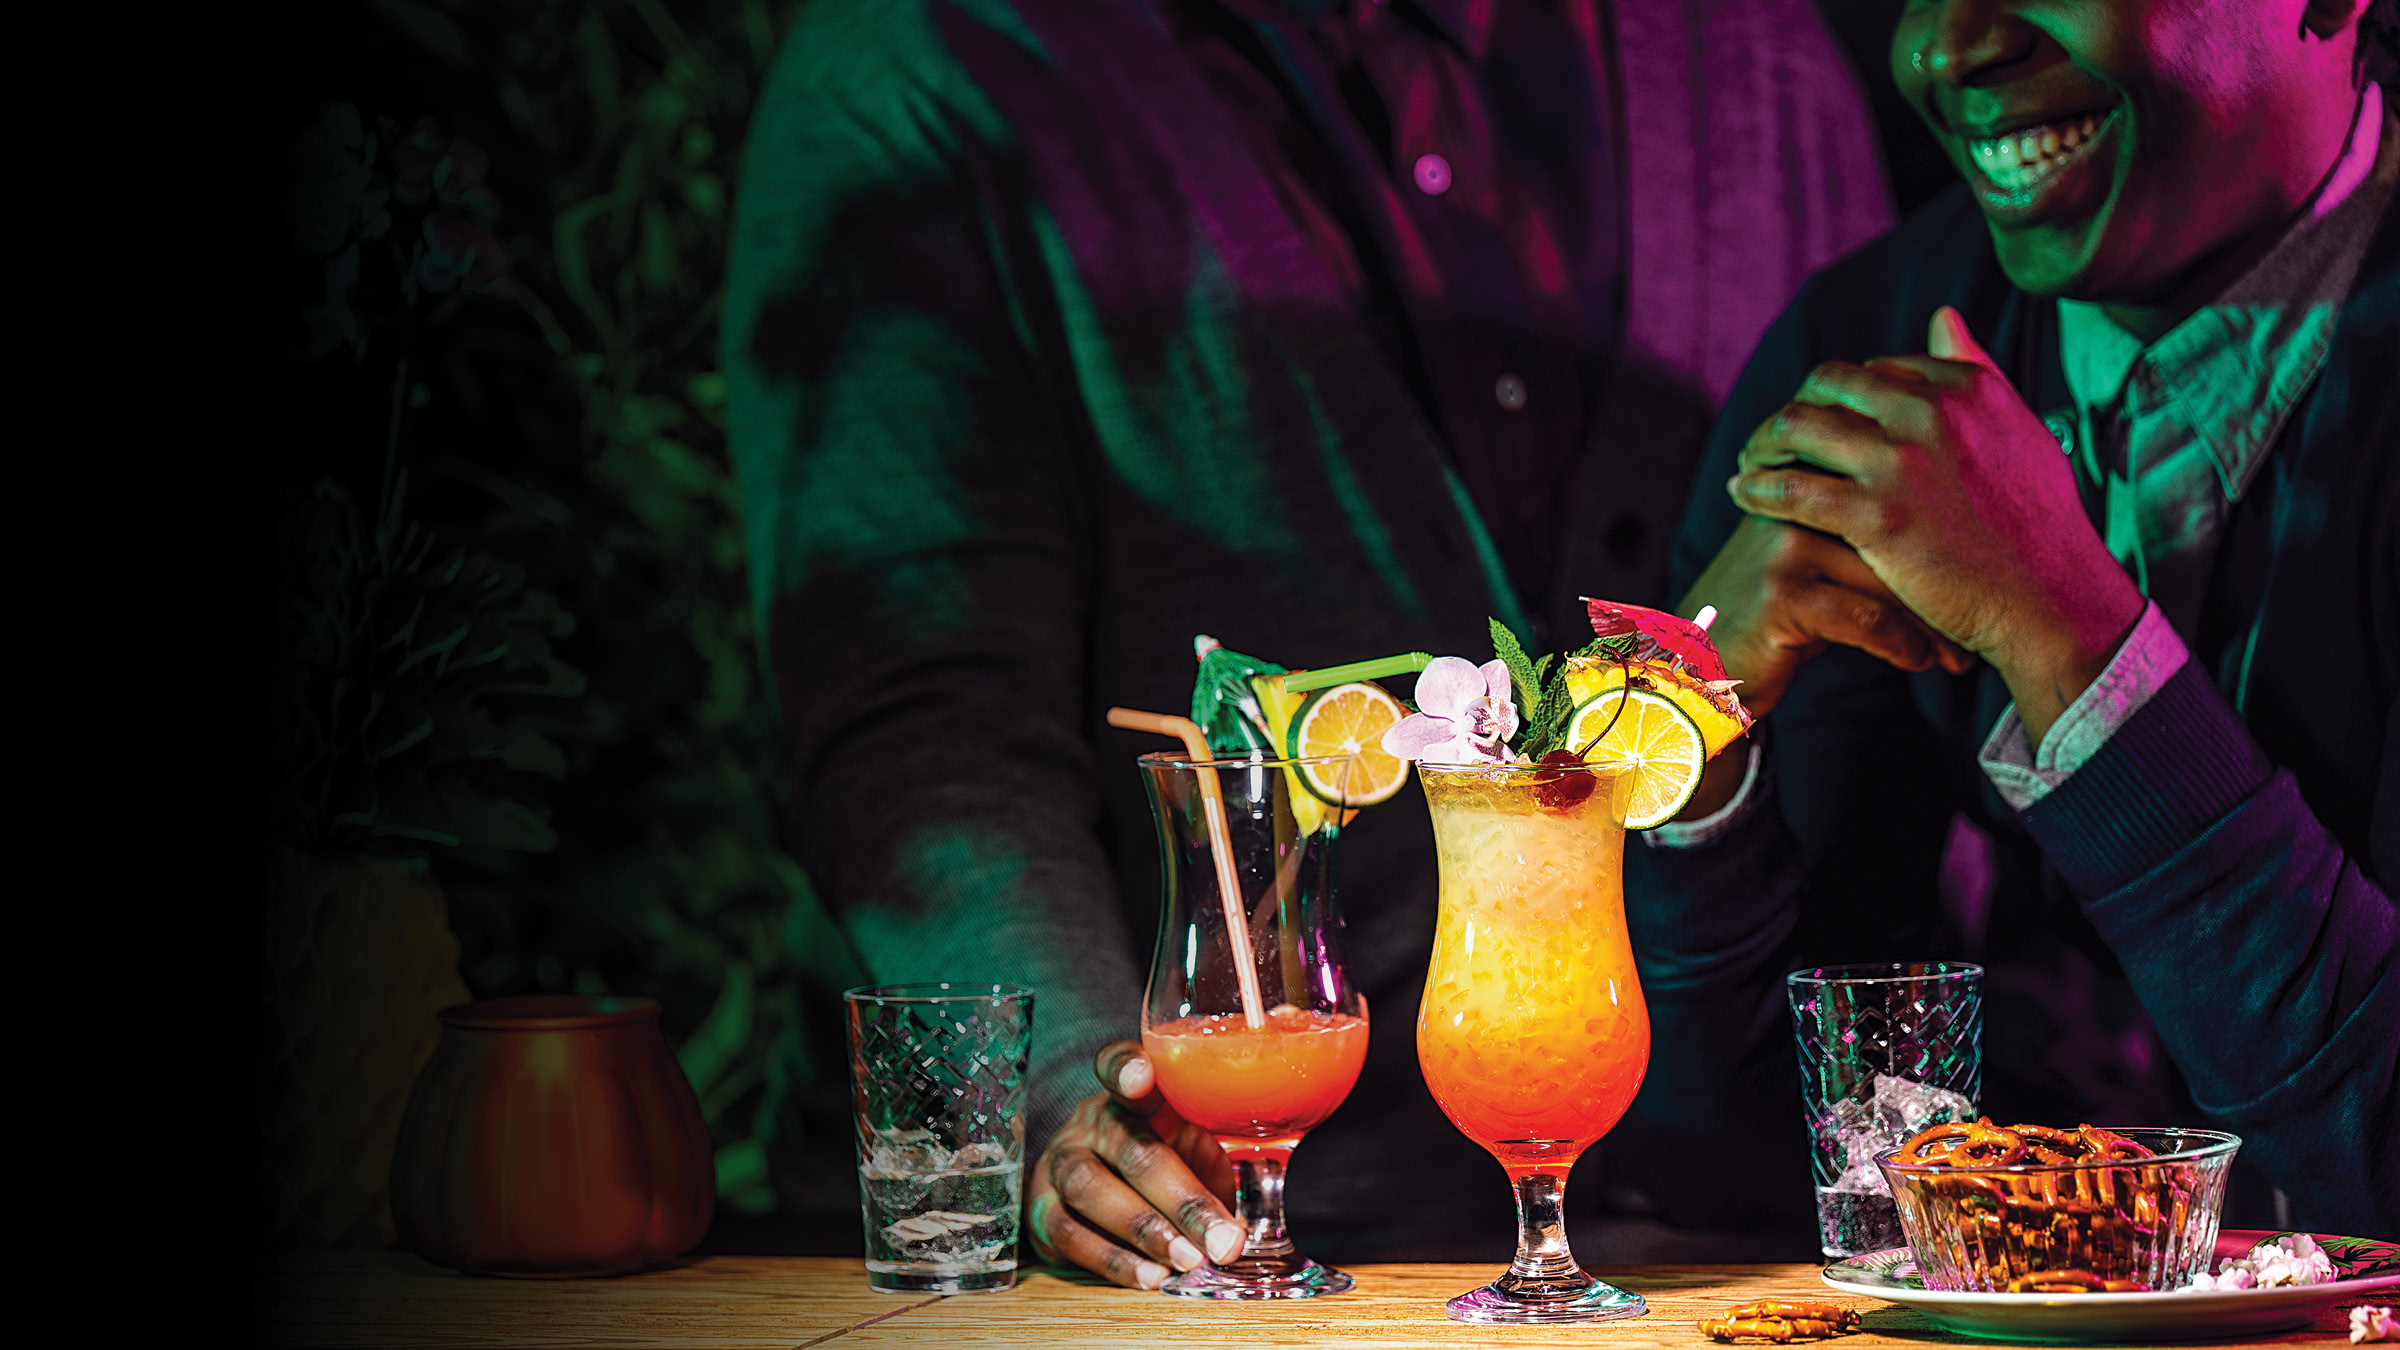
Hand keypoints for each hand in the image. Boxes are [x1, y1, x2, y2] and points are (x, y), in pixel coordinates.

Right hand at [1025, 1041, 1244, 1288]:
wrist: (1090, 1192)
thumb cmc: (1158, 1162)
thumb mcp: (1190, 1144)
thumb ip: (1216, 1159)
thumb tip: (1268, 1205)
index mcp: (1132, 1095)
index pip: (1120, 1065)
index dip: (1128, 1068)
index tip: (1141, 1076)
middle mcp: (1092, 1122)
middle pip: (1131, 1150)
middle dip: (1183, 1200)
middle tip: (1223, 1240)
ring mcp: (1061, 1162)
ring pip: (1092, 1190)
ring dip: (1146, 1230)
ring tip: (1188, 1261)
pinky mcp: (1041, 1208)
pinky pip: (1070, 1234)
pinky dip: (1114, 1260)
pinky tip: (1150, 1276)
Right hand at [1673, 516, 1971, 816]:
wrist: (1700, 665)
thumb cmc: (1777, 616)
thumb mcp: (1822, 560)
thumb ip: (1870, 533)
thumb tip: (1965, 538)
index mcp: (1811, 476)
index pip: (1898, 493)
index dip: (1948, 541)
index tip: (1980, 583)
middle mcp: (1795, 499)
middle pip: (1901, 533)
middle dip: (1948, 588)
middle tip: (1978, 628)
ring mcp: (1785, 544)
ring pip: (1890, 577)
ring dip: (1934, 624)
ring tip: (1956, 656)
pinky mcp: (1780, 594)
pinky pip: (1867, 619)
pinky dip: (1904, 645)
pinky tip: (1918, 662)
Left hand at [1728, 307, 2143, 743]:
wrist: (2050, 597)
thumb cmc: (2037, 522)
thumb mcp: (2019, 427)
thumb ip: (1976, 369)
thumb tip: (1942, 315)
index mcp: (1964, 386)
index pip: (1871, 370)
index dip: (1836, 397)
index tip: (1819, 420)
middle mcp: (1930, 411)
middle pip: (1825, 387)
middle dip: (1791, 409)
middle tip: (1770, 439)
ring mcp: (1900, 462)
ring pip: (1798, 428)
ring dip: (1762, 443)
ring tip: (1750, 463)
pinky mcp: (1876, 516)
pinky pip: (1791, 489)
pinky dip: (1757, 488)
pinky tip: (1743, 495)